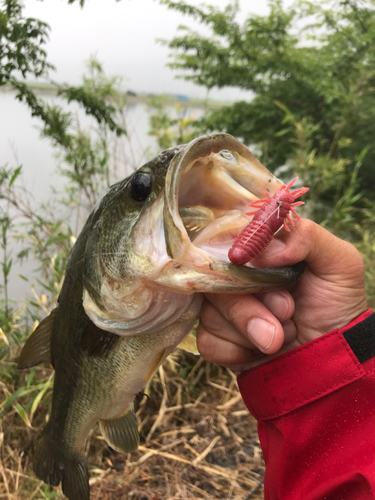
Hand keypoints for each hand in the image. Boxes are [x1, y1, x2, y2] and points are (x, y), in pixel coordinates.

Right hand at [196, 219, 367, 371]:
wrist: (334, 359)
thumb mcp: (340, 262)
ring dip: (250, 329)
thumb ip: (307, 236)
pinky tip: (258, 351)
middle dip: (252, 302)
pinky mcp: (215, 338)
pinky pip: (207, 340)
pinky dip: (236, 350)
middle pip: (215, 276)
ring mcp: (222, 306)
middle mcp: (235, 275)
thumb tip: (262, 249)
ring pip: (210, 310)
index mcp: (259, 250)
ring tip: (281, 335)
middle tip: (287, 312)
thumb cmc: (336, 306)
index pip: (227, 236)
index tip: (259, 267)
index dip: (241, 252)